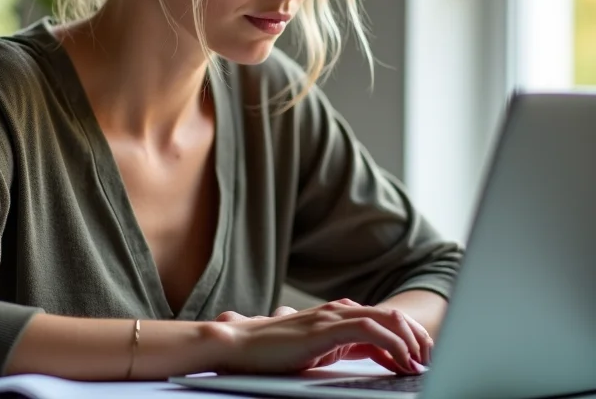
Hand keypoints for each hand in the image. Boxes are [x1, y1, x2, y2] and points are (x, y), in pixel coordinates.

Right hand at [212, 299, 428, 375]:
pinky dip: (392, 343)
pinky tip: (402, 361)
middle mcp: (338, 310)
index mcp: (338, 316)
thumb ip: (346, 348)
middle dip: (417, 338)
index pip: (385, 320)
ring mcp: (331, 316)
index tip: (424, 360)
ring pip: (385, 318)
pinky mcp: (325, 328)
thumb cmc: (275, 354)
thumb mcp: (320, 352)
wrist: (242, 347)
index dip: (409, 339)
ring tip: (422, 364)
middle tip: (431, 361)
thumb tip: (378, 356)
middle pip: (391, 315)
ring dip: (410, 341)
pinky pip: (369, 330)